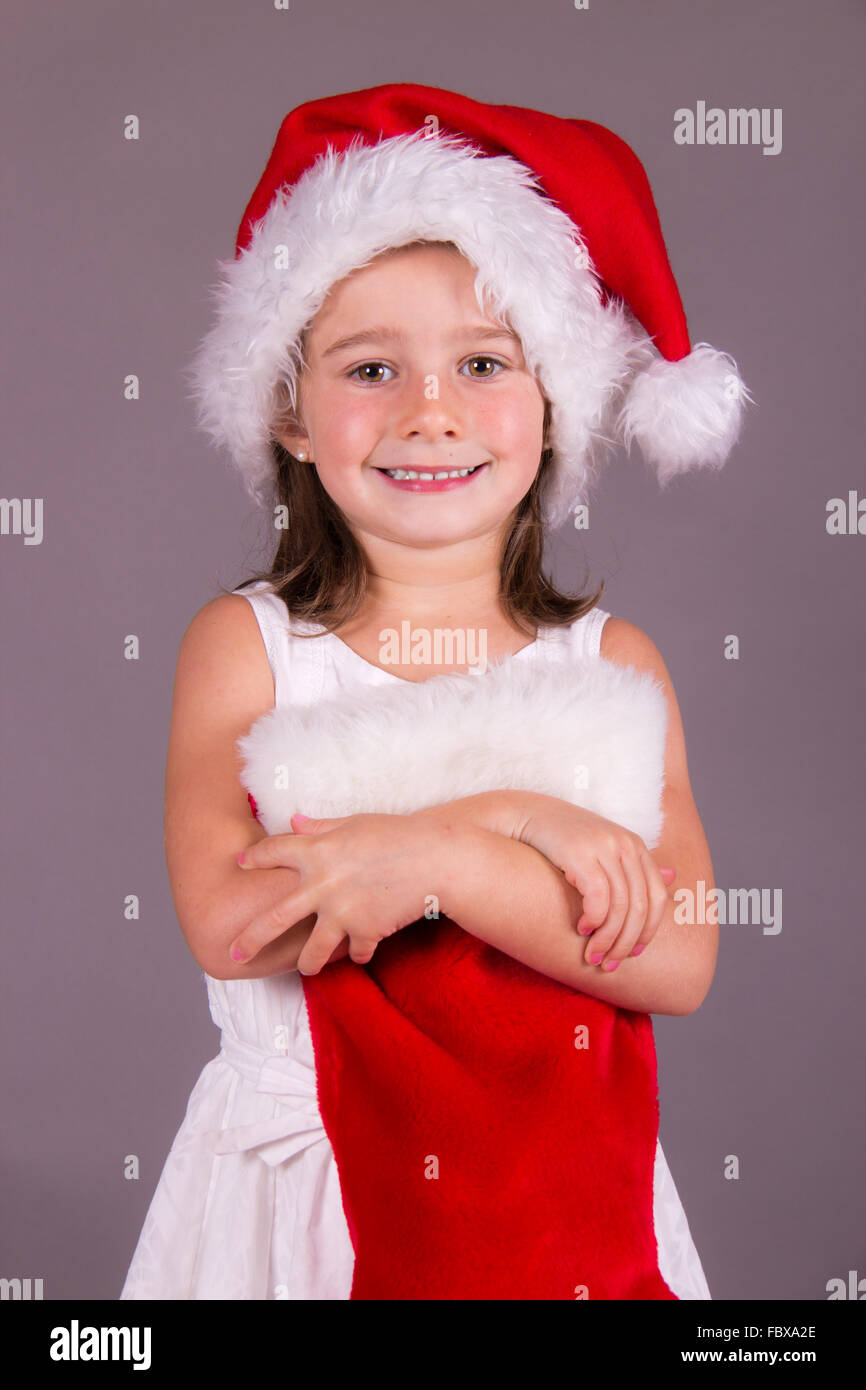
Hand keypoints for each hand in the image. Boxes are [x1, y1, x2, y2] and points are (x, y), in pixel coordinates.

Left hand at [231, 812, 444, 975]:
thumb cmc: (397, 833)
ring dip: (307, 964)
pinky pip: (354, 953)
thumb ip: (321, 828)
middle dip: (251, 940)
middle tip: (234, 954)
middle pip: (273, 920)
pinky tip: (362, 951)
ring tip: (305, 967)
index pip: (272, 851)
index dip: (254, 856)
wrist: (436, 859)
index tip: (241, 861)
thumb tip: (294, 822)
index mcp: (317, 851)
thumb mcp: (355, 823)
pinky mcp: (365, 932)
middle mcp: (321, 885)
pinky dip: (359, 953)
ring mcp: (341, 913)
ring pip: (311, 953)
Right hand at [509, 795, 674, 967]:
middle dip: (626, 942)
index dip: (649, 930)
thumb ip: (636, 865)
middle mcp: (625, 845)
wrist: (527, 815)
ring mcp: (604, 847)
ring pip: (620, 907)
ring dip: (607, 939)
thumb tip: (673, 876)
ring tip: (592, 955)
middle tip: (610, 964)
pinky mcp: (580, 854)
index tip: (634, 953)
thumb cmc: (566, 837)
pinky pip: (598, 898)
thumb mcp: (606, 848)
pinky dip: (594, 920)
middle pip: (639, 906)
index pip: (657, 897)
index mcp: (636, 845)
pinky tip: (581, 929)